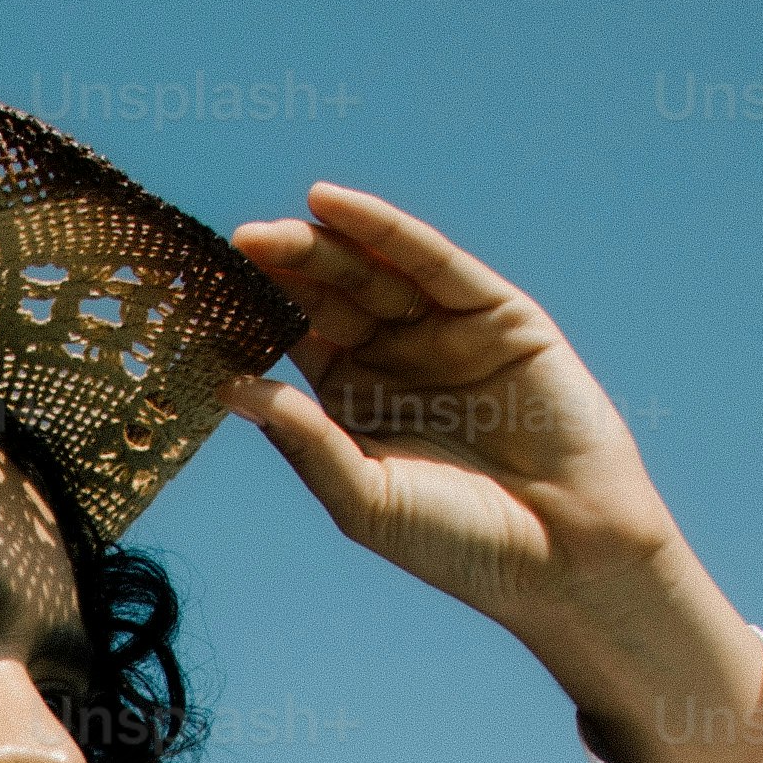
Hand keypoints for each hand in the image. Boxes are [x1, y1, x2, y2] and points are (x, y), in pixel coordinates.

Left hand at [220, 183, 676, 619]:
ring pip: (372, 272)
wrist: (567, 557)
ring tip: (268, 231)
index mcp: (354, 402)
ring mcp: (445, 331)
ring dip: (320, 244)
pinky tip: (332, 205)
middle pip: (327, 298)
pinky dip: (383, 228)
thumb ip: (307, 442)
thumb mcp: (365, 499)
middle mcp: (396, 358)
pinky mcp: (496, 313)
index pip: (292, 340)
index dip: (250, 315)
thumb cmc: (461, 544)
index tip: (195, 296)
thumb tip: (233, 387)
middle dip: (280, 270)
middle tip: (232, 249)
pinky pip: (432, 261)